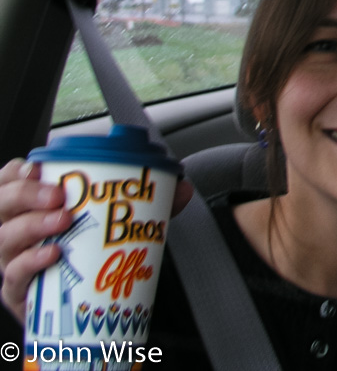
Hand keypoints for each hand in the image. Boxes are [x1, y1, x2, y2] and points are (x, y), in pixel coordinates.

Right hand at [0, 159, 193, 323]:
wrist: (87, 307)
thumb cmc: (93, 256)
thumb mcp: (119, 224)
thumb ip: (150, 204)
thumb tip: (182, 188)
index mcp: (33, 207)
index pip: (10, 180)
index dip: (17, 171)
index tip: (36, 166)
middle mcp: (15, 231)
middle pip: (1, 203)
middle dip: (25, 193)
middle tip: (59, 195)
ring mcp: (12, 261)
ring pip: (3, 237)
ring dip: (30, 225)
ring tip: (62, 221)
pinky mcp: (18, 294)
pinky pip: (12, 277)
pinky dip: (30, 263)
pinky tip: (51, 256)